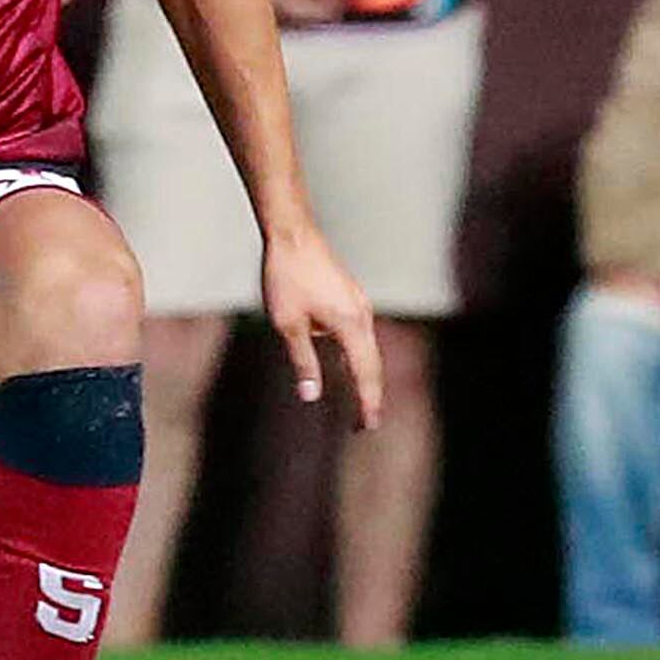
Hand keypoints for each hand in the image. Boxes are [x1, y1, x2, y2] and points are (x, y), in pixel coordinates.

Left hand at [258, 220, 381, 427]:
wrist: (291, 234)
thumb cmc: (287, 276)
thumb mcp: (288, 325)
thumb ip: (304, 362)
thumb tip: (311, 395)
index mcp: (351, 324)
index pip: (365, 374)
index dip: (366, 402)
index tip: (367, 426)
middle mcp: (362, 314)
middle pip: (372, 363)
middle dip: (369, 394)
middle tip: (365, 422)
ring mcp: (358, 303)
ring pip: (367, 348)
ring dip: (364, 374)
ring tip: (359, 399)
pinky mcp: (350, 296)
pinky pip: (359, 334)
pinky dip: (357, 354)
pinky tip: (345, 362)